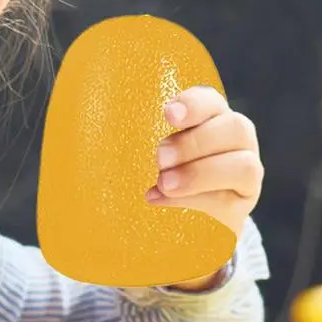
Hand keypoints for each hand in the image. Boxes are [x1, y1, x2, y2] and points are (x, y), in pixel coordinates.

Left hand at [146, 86, 263, 288]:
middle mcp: (234, 140)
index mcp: (208, 118)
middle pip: (235, 127)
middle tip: (158, 157)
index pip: (211, 100)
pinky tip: (165, 203)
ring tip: (164, 184)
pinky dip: (198, 202)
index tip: (167, 113)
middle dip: (194, 142)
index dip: (194, 103)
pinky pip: (230, 201)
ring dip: (201, 173)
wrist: (175, 222)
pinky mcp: (240, 206)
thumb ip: (127, 133)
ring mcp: (244, 173)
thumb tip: (78, 120)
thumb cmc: (151, 172)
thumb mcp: (140, 149)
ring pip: (243, 165)